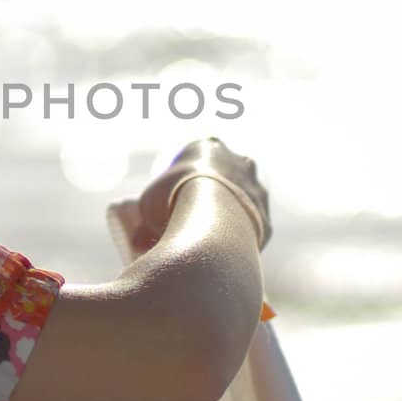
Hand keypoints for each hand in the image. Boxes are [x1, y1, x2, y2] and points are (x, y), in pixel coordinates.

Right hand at [133, 137, 269, 251]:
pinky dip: (238, 239)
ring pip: (242, 203)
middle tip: (190, 216)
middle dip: (212, 193)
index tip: (171, 197)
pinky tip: (221, 253)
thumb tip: (133, 232)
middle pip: (225, 176)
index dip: (183, 176)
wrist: (210, 225)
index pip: (197, 156)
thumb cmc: (171, 205)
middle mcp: (240, 162)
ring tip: (206, 239)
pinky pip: (251, 230)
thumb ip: (144, 213)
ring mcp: (258, 190)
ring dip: (229, 215)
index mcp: (209, 147)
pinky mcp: (267, 220)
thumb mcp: (147, 205)